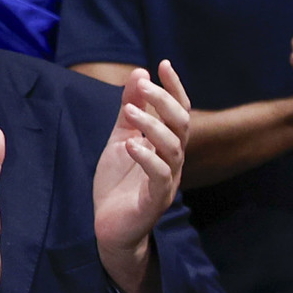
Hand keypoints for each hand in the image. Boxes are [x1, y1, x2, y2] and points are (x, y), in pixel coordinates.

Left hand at [93, 61, 191, 292]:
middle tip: (144, 87)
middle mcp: (173, 160)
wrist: (110, 228)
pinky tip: (132, 145)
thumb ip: (129, 110)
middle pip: (182, 125)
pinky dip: (147, 158)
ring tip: (131, 110)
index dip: (174, 87)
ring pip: (174, 148)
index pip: (179, 110)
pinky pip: (159, 176)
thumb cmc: (118, 184)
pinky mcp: (155, 200)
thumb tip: (139, 74)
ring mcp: (167, 180)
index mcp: (166, 145)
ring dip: (154, 126)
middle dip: (165, 102)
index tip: (163, 64)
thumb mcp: (120, 139)